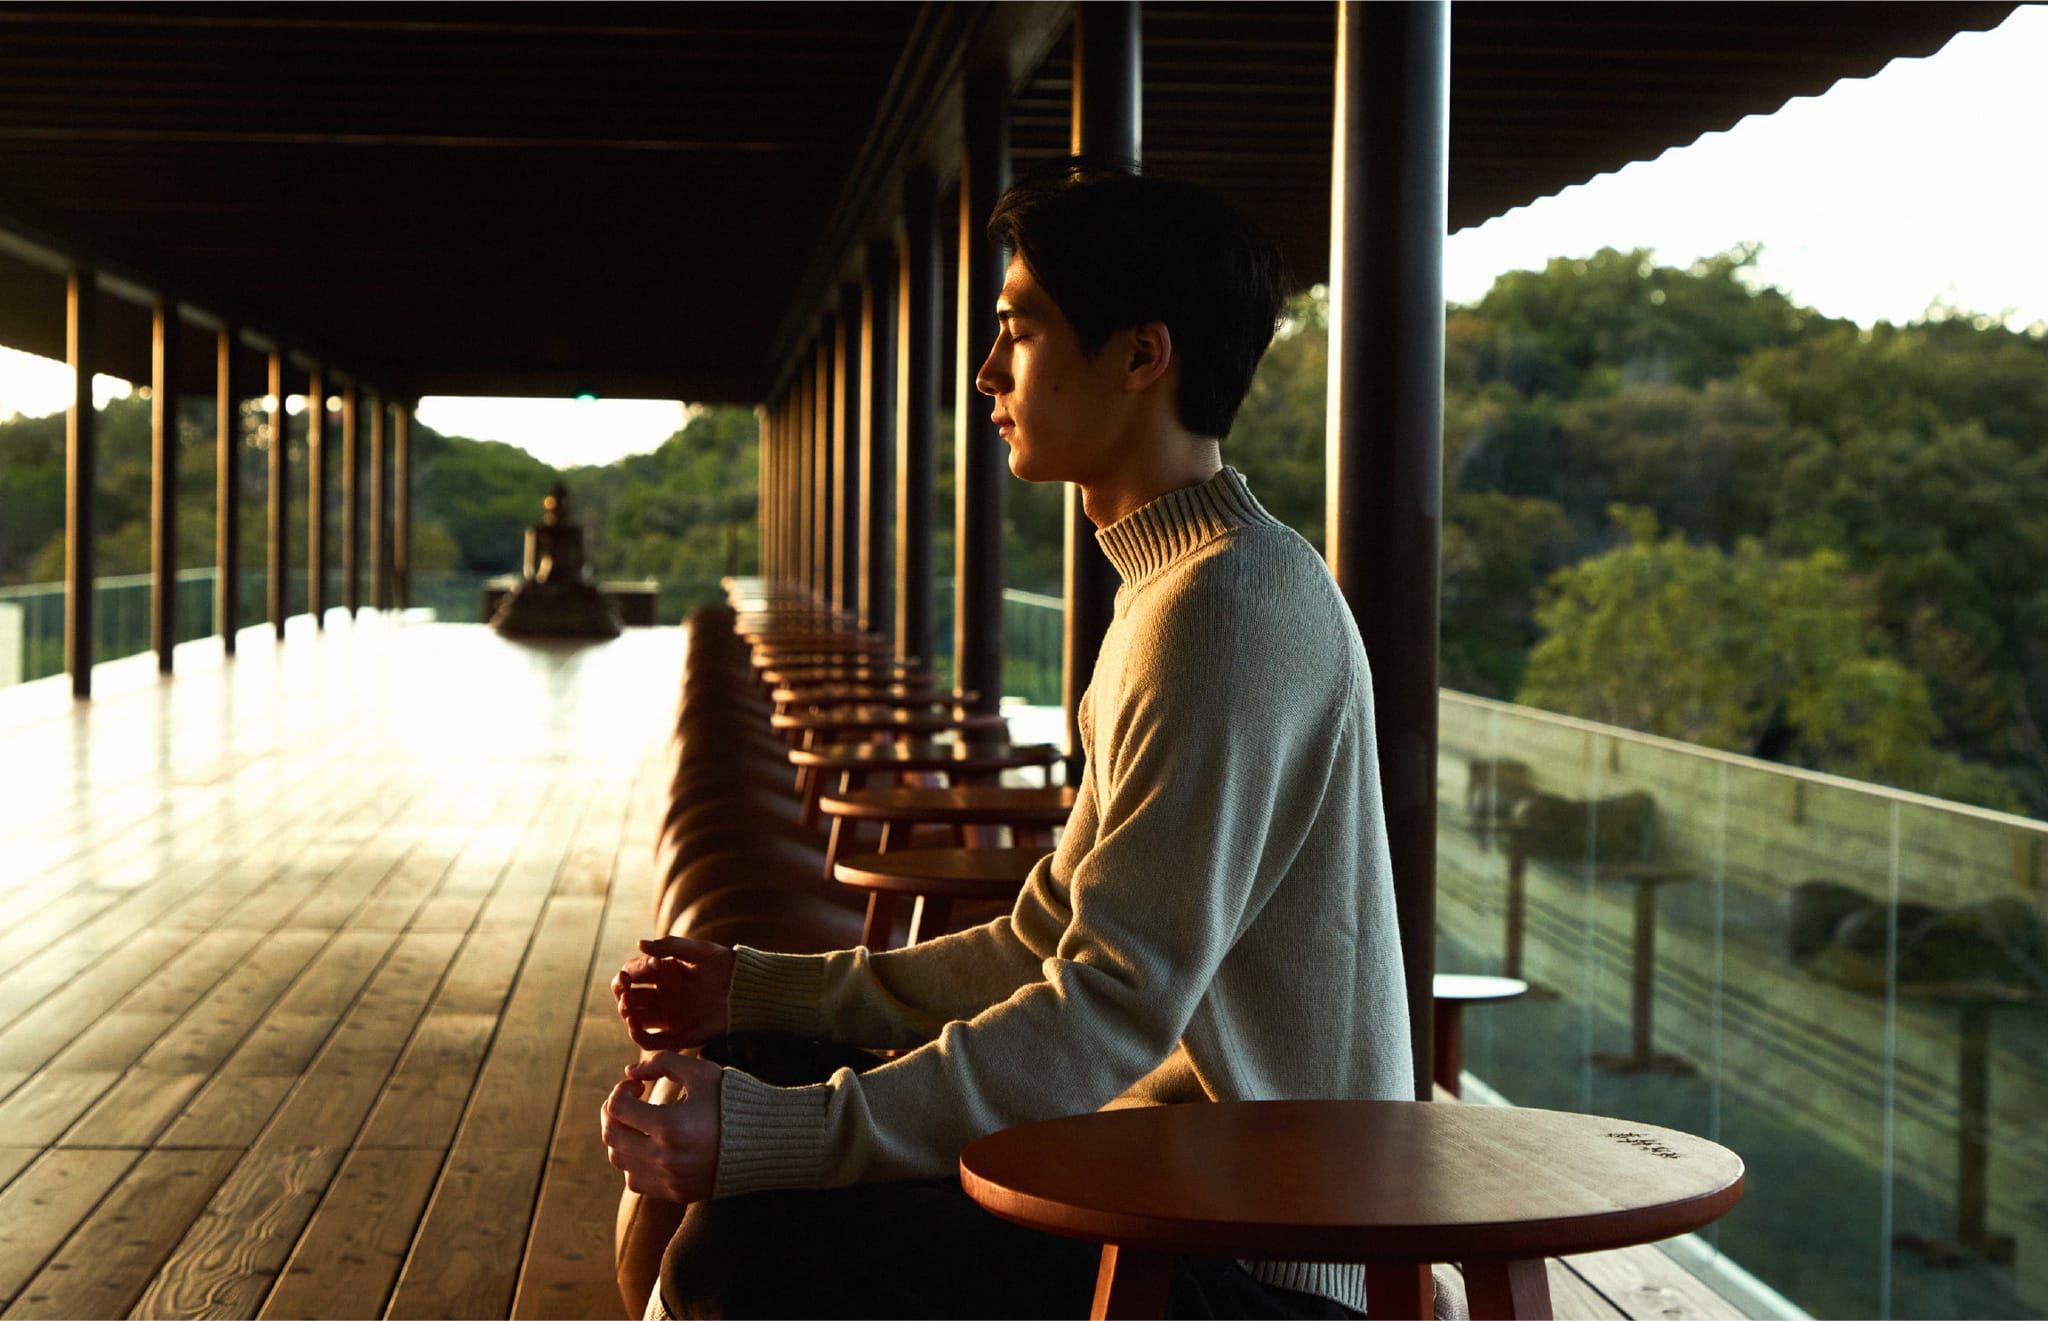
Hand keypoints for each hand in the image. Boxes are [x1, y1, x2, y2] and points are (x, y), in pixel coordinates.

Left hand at [600, 1051, 722, 1203]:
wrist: (767, 1141)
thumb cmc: (735, 1101)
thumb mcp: (702, 1072)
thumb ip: (662, 1062)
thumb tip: (631, 1071)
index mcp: (669, 1125)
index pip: (617, 1108)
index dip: (620, 1090)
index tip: (637, 1084)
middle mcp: (664, 1158)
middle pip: (612, 1135)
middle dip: (613, 1112)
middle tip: (629, 1099)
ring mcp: (669, 1179)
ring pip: (619, 1161)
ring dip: (620, 1137)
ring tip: (638, 1122)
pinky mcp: (676, 1192)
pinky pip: (635, 1181)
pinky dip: (632, 1162)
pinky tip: (649, 1145)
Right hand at [611, 936, 734, 1049]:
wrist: (748, 990)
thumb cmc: (726, 966)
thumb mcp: (699, 950)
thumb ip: (669, 945)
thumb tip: (638, 943)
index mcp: (665, 974)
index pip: (635, 972)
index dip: (634, 969)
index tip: (652, 964)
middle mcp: (663, 996)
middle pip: (630, 996)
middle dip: (622, 990)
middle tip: (625, 986)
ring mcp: (669, 1016)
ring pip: (635, 1018)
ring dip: (625, 1011)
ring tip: (628, 1004)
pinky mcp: (678, 1035)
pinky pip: (650, 1041)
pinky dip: (637, 1034)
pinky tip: (633, 1023)